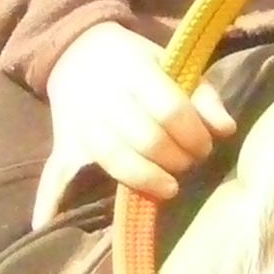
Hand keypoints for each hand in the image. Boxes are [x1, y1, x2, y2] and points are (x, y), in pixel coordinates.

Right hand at [30, 22, 235, 227]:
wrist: (78, 49)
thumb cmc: (136, 60)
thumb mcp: (171, 62)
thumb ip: (202, 93)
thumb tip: (226, 129)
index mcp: (136, 71)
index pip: (169, 109)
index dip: (193, 134)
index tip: (204, 146)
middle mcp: (106, 97)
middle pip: (146, 139)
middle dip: (176, 159)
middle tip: (188, 164)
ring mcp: (81, 122)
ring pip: (113, 159)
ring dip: (145, 179)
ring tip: (168, 186)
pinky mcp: (63, 142)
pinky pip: (54, 174)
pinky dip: (50, 200)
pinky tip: (47, 224)